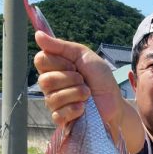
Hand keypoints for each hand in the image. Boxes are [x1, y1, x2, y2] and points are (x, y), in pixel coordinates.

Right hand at [34, 31, 144, 153]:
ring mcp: (54, 102)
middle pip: (45, 80)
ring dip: (75, 94)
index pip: (40, 60)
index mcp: (54, 67)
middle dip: (70, 79)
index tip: (74, 65)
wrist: (114, 100)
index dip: (58, 63)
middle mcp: (50, 85)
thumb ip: (61, 46)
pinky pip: (57, 114)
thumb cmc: (100, 78)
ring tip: (87, 94)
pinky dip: (74, 109)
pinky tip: (83, 108)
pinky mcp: (61, 119)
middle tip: (83, 80)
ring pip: (52, 98)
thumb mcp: (84, 56)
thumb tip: (38, 34)